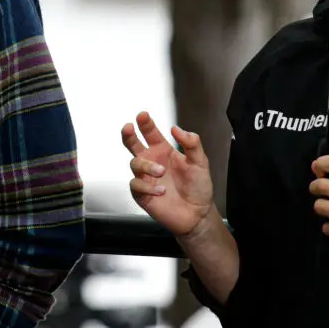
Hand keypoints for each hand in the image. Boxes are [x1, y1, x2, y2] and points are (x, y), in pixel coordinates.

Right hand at [122, 111, 213, 236]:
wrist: (198, 213)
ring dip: (146, 166)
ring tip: (161, 172)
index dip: (145, 123)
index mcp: (164, 151)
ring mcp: (146, 178)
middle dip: (128, 135)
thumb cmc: (198, 187)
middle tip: (129, 128)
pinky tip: (161, 190)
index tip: (143, 115)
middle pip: (132, 144)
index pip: (151, 133)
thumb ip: (191, 143)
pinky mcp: (142, 194)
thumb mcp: (200, 161)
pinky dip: (148, 186)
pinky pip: (136, 185)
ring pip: (134, 163)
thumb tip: (176, 128)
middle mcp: (152, 162)